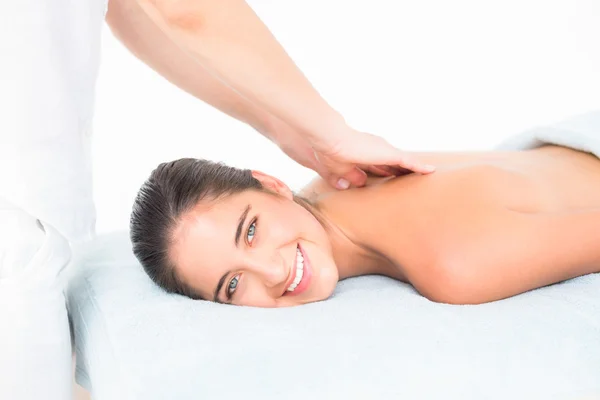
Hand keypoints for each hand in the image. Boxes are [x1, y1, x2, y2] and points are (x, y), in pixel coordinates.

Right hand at [270, 120, 435, 188]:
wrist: (331, 141)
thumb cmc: (329, 154)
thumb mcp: (336, 171)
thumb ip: (343, 177)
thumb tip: (352, 184)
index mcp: (362, 155)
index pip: (376, 166)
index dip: (385, 173)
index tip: (390, 179)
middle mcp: (374, 151)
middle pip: (392, 163)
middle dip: (401, 171)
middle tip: (411, 179)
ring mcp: (383, 152)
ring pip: (403, 163)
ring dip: (413, 169)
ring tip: (426, 175)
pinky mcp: (390, 154)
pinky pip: (410, 162)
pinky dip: (419, 167)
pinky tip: (431, 171)